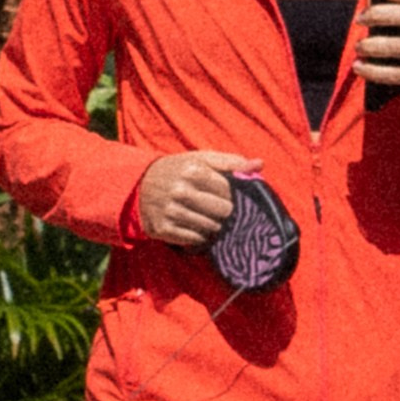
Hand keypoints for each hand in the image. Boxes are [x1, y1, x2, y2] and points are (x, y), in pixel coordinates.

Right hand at [138, 150, 255, 243]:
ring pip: (211, 228)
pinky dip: (199, 237)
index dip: (230, 196)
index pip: (229, 191)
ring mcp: (171, 211)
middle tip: (219, 211)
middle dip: (224, 213)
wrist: (139, 186)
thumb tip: (260, 164)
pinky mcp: (163, 229)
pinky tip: (196, 228)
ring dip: (213, 226)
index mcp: (193, 170)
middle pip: (223, 212)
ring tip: (207, 219)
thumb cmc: (178, 171)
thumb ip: (231, 162)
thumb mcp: (202, 159)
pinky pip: (195, 240)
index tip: (225, 196)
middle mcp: (181, 191)